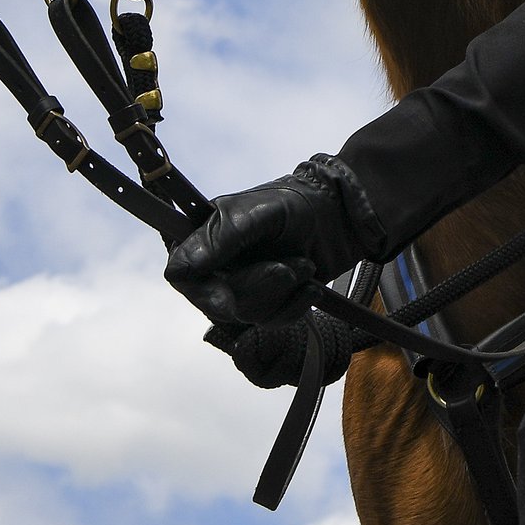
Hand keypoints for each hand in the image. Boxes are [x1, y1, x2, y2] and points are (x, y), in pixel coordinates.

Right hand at [165, 155, 376, 327]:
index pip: (182, 275)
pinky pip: (273, 321)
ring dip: (282, 291)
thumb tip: (181, 268)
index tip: (228, 299)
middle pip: (218, 302)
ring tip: (304, 264)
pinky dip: (295, 305)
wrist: (343, 217)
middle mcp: (220, 265)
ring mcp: (245, 285)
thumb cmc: (299, 203)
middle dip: (258, 287)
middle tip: (288, 267)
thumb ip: (221, 238)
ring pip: (248, 314)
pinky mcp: (270, 302)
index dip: (202, 291)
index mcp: (207, 236)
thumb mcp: (259, 213)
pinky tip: (310, 285)